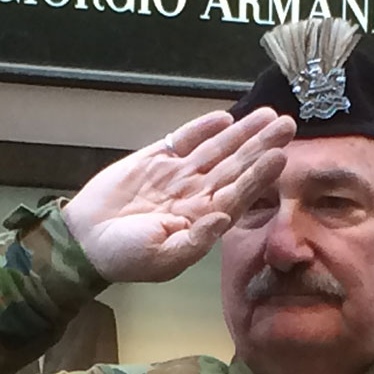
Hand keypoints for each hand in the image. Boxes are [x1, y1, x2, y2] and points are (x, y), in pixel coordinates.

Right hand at [63, 108, 294, 282]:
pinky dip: (202, 128)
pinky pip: (184, 139)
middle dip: (261, 145)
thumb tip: (224, 216)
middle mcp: (197, 195)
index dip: (259, 175)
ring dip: (241, 132)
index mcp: (203, 221)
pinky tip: (224, 118)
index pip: (239, 193)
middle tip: (288, 126)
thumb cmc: (124, 256)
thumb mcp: (164, 258)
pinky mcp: (156, 159)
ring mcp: (178, 175)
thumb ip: (196, 239)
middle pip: (235, 166)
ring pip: (216, 149)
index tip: (280, 156)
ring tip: (267, 115)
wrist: (85, 239)